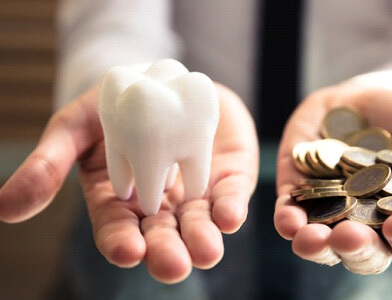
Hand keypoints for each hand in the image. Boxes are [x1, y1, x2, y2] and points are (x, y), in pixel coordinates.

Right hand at [0, 83, 257, 282]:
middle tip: (172, 266)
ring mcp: (194, 192)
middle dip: (167, 252)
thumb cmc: (113, 106)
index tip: (127, 251)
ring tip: (207, 252)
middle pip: (162, 236)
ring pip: (198, 224)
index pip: (117, 229)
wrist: (161, 79)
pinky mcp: (225, 177)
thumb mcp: (75, 127)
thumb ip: (49, 164)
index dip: (120, 242)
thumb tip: (4, 208)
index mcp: (119, 200)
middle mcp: (159, 205)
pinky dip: (230, 208)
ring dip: (203, 239)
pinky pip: (229, 196)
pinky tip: (230, 216)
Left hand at [274, 82, 391, 273]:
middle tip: (350, 236)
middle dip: (356, 249)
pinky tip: (288, 220)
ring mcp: (330, 210)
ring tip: (312, 238)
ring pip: (321, 243)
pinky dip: (287, 221)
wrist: (373, 95)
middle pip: (362, 253)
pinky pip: (289, 214)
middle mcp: (367, 224)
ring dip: (315, 246)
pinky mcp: (299, 192)